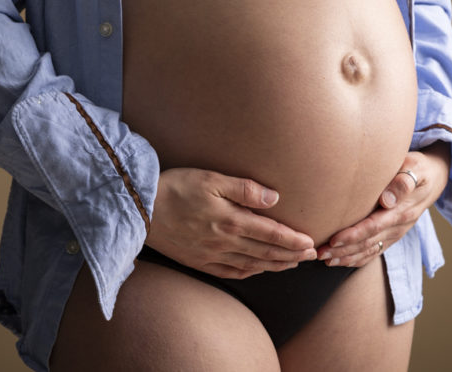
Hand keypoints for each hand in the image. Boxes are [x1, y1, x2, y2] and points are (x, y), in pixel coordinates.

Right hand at [145, 167, 316, 278]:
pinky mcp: (199, 261)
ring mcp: (211, 255)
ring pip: (251, 265)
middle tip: (311, 256)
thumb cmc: (175, 187)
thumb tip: (274, 199)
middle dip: (291, 255)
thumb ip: (245, 190)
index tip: (311, 243)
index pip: (271, 233)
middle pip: (266, 252)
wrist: (139, 209)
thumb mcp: (211, 179)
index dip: (293, 240)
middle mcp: (224, 242)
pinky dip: (249, 273)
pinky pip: (230, 272)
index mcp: (231, 221)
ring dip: (275, 265)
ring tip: (292, 264)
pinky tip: (257, 270)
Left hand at [317, 142, 451, 267]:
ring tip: (324, 259)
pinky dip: (356, 259)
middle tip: (319, 252)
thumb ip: (402, 182)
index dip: (354, 234)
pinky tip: (339, 261)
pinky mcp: (392, 236)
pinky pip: (374, 252)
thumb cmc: (417, 169)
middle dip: (343, 250)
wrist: (433, 179)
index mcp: (402, 211)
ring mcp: (395, 233)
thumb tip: (386, 200)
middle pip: (368, 243)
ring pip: (369, 251)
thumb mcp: (415, 168)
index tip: (334, 239)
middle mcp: (398, 226)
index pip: (374, 226)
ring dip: (346, 257)